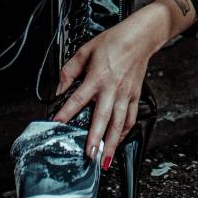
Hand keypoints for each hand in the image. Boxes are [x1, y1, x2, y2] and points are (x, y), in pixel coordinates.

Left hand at [52, 4, 167, 167]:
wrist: (140, 38)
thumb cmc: (114, 42)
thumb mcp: (85, 50)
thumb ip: (69, 71)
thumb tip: (59, 88)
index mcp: (97, 77)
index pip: (78, 98)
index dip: (66, 112)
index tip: (57, 125)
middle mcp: (112, 89)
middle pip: (102, 118)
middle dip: (95, 139)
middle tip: (89, 155)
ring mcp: (126, 94)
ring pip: (119, 124)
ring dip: (112, 143)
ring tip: (106, 159)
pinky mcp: (135, 96)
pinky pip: (131, 118)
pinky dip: (125, 132)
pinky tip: (119, 141)